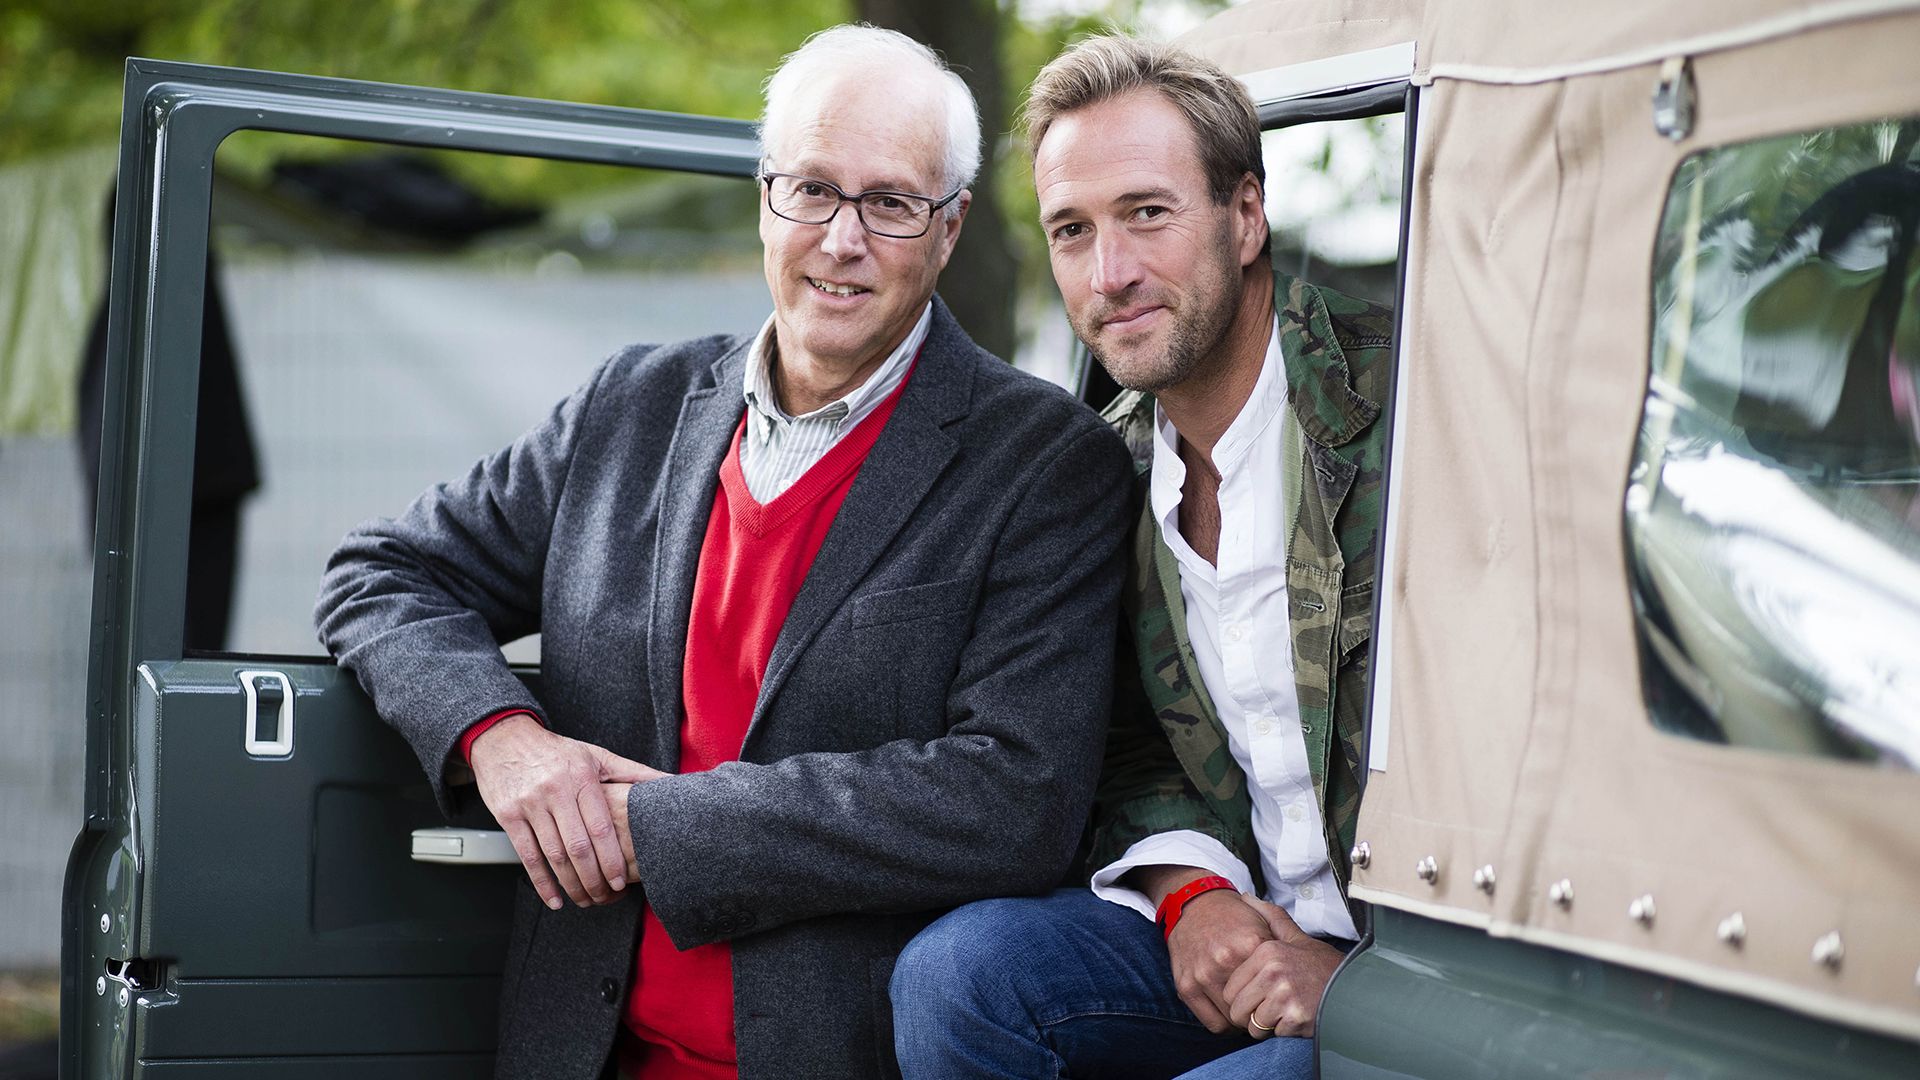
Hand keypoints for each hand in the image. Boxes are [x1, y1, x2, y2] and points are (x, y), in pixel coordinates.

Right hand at [468, 714, 663, 909]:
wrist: (504, 738)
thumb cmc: (556, 751)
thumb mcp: (596, 755)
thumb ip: (633, 773)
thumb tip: (670, 782)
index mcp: (581, 777)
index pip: (601, 826)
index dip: (611, 857)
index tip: (620, 881)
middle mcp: (556, 791)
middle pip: (578, 846)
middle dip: (593, 878)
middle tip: (604, 897)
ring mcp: (530, 804)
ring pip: (553, 854)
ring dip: (570, 884)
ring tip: (585, 900)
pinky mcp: (508, 816)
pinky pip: (527, 856)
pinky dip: (541, 882)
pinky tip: (554, 898)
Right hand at [1138, 868, 1275, 1034]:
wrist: (1194, 903)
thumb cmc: (1232, 916)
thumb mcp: (1263, 921)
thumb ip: (1281, 946)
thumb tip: (1296, 979)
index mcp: (1249, 945)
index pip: (1274, 989)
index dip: (1279, 997)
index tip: (1279, 998)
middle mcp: (1225, 961)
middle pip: (1255, 1007)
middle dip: (1261, 1010)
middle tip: (1263, 1008)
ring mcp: (1203, 975)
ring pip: (1234, 1019)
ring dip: (1243, 1020)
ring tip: (1247, 1010)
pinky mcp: (1186, 987)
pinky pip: (1213, 1024)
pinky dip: (1225, 1024)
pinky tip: (1229, 1013)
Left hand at [1222, 897, 1342, 1038]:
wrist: (1355, 989)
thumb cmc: (1322, 966)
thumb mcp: (1296, 937)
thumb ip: (1269, 917)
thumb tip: (1244, 897)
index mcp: (1267, 953)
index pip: (1230, 989)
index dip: (1241, 998)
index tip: (1259, 996)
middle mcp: (1274, 972)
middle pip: (1237, 1010)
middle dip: (1250, 1015)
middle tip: (1271, 1007)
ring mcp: (1285, 996)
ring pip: (1253, 1026)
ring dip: (1267, 1025)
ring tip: (1285, 1011)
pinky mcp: (1296, 1018)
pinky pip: (1273, 1035)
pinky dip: (1284, 1032)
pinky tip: (1298, 1018)